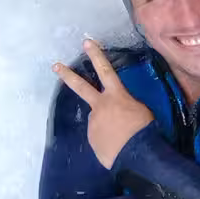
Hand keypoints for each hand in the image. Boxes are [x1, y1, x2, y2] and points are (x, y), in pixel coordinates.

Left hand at [53, 38, 155, 168]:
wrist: (137, 155)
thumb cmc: (145, 130)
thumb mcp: (140, 110)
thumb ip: (125, 106)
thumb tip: (116, 113)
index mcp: (116, 96)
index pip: (106, 70)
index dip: (96, 55)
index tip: (86, 42)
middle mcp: (100, 106)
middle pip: (81, 86)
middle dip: (67, 75)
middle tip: (55, 66)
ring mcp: (93, 123)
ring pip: (97, 120)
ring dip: (106, 127)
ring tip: (121, 139)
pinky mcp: (92, 139)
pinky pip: (100, 137)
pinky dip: (107, 140)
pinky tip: (117, 147)